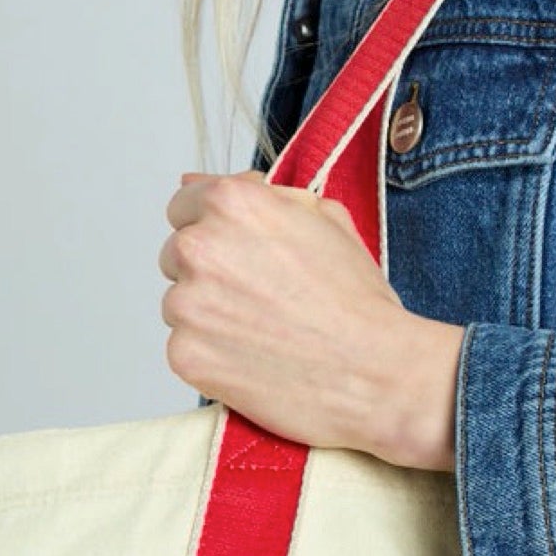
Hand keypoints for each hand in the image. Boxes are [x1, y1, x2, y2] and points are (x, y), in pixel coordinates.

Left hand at [160, 170, 464, 470]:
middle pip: (177, 254)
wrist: (377, 373)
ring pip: (179, 303)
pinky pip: (184, 348)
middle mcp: (200, 247)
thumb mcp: (326, 220)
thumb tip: (197, 182)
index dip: (217, 228)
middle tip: (263, 298)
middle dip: (211, 272)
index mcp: (231, 203)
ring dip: (210, 315)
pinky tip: (255, 359)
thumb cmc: (358, 301)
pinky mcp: (185, 355)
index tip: (241, 253)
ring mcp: (186, 304)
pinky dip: (212, 356)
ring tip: (265, 332)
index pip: (184, 205)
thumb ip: (260, 195)